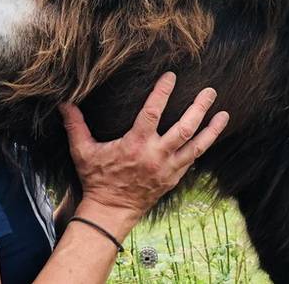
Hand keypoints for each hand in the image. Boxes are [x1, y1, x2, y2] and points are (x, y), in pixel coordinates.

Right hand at [58, 72, 228, 226]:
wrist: (110, 211)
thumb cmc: (96, 179)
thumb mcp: (83, 152)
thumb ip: (76, 126)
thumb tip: (63, 102)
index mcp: (135, 145)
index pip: (153, 112)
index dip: (162, 92)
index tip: (172, 76)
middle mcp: (156, 155)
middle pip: (184, 128)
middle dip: (199, 108)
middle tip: (210, 91)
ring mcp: (168, 168)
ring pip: (196, 146)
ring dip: (211, 129)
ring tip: (224, 114)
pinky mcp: (173, 179)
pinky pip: (192, 160)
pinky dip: (202, 147)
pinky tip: (211, 135)